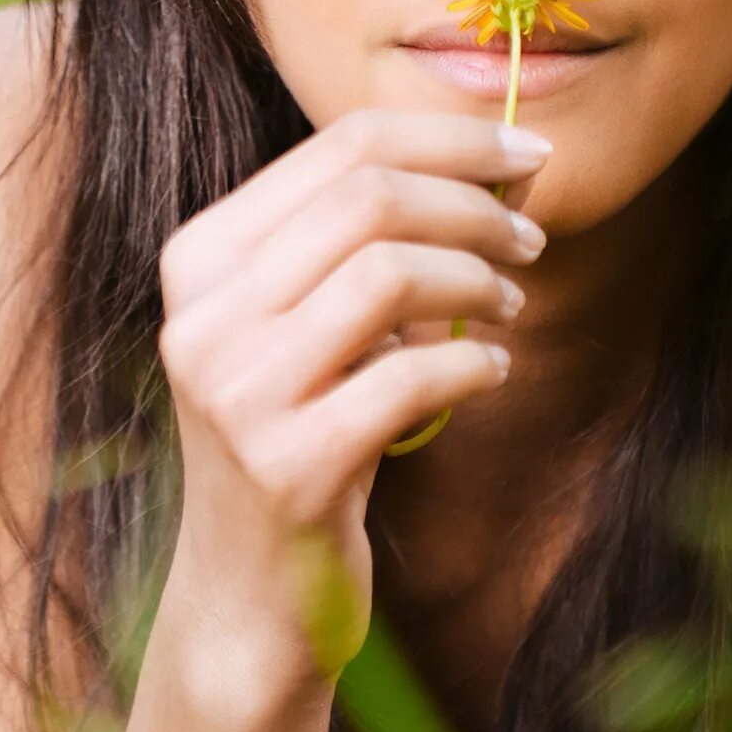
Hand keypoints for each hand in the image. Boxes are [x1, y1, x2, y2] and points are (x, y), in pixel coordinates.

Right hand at [150, 108, 550, 702]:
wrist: (246, 593)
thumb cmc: (297, 435)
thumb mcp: (307, 325)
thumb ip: (372, 240)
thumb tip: (504, 158)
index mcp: (200, 257)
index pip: (342, 146)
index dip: (453, 138)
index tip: (530, 153)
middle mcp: (203, 316)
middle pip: (370, 197)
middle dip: (475, 206)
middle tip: (532, 240)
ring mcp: (238, 392)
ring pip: (391, 273)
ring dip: (478, 280)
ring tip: (509, 307)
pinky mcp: (288, 466)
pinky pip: (412, 376)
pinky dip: (473, 362)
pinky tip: (491, 370)